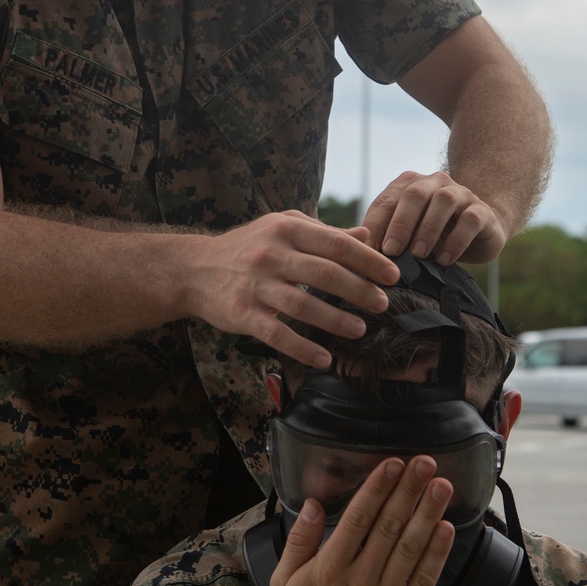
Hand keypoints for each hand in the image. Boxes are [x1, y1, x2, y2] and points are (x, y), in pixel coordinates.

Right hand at [186, 210, 399, 367]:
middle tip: (382, 305)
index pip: (336, 244)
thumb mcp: (283, 227)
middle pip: (326, 273)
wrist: (194, 269)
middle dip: (360, 291)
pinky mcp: (242, 313)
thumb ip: (325, 232)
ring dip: (337, 321)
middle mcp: (271, 253)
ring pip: (304, 305)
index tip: (392, 276)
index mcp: (287, 228)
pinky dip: (303, 348)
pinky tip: (324, 358)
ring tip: (360, 330)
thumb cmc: (247, 246)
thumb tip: (367, 235)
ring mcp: (256, 284)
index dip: (368, 260)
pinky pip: (278, 334)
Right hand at [271, 456, 454, 585]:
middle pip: (387, 528)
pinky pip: (423, 583)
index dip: (377, 489)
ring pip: (409, 550)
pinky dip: (436, 555)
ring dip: (427, 514)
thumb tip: (314, 503)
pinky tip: (447, 529)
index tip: (393, 463)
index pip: (357, 519)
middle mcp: (357, 584)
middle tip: (425, 461)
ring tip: (441, 485)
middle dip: (408, 491)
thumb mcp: (283, 585)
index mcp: (327, 572)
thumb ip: (300, 542)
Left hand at [363, 170, 505, 264]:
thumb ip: (386, 238)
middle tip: (391, 252)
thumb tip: (360, 259)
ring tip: (419, 255)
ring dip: (428, 228)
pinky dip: (456, 240)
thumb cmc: (433, 234)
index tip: (368, 250)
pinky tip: (444, 259)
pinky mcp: (482, 211)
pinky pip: (470, 220)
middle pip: (415, 194)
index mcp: (410, 185)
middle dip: (400, 224)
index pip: (387, 199)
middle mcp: (435, 183)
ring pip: (444, 201)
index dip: (377, 224)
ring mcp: (461, 194)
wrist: (480, 230)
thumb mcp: (408, 234)